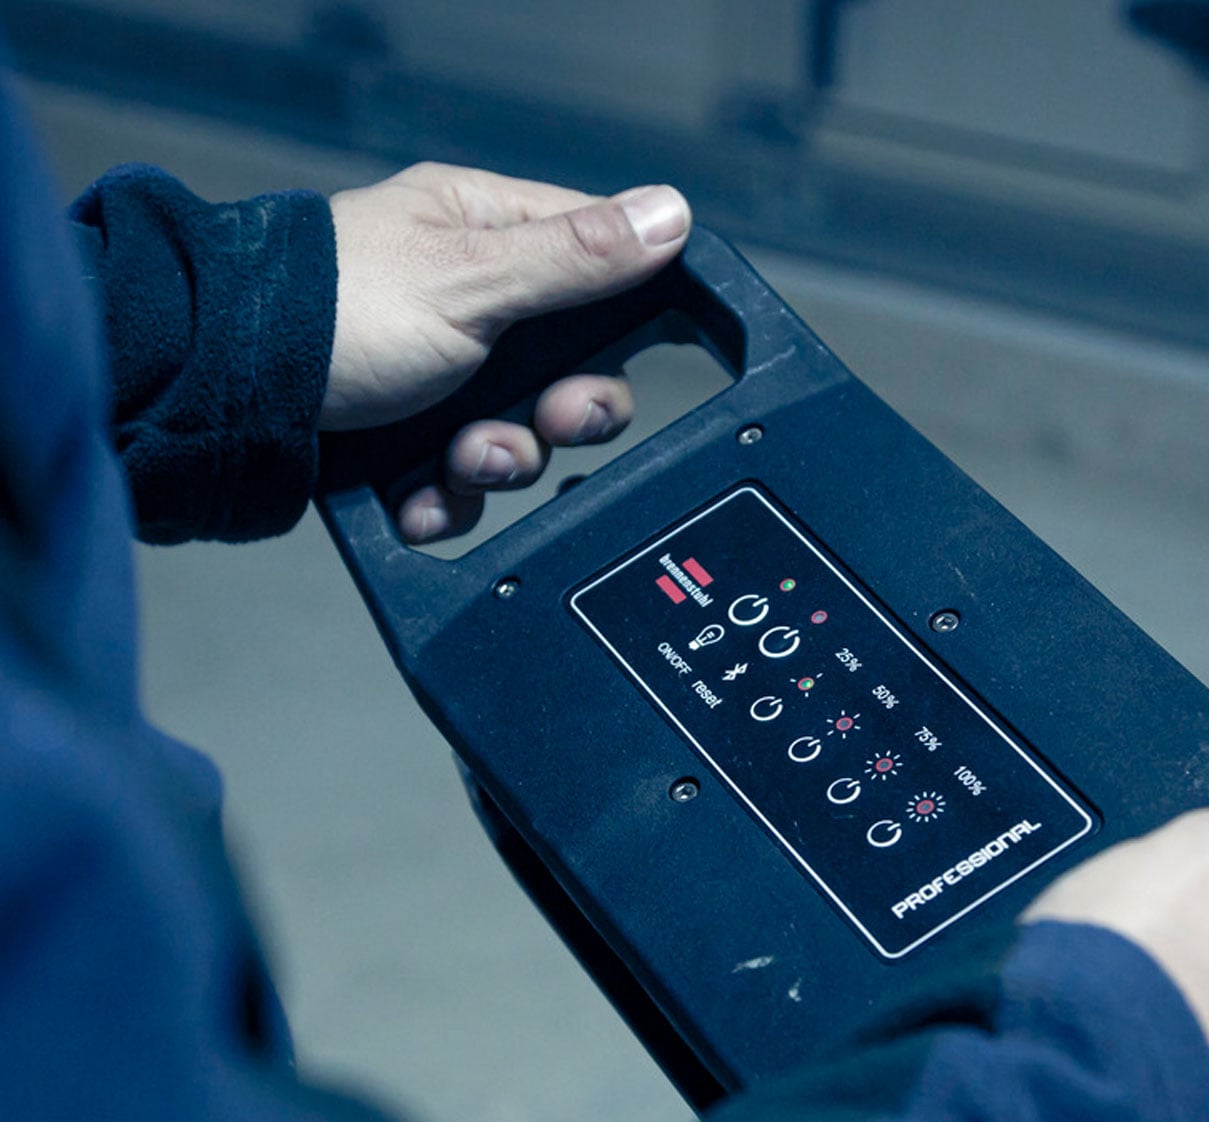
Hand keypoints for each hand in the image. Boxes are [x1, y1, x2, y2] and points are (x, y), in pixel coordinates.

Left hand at [321, 163, 690, 540]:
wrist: (217, 394)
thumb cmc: (331, 311)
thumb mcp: (468, 278)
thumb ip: (575, 258)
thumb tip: (671, 214)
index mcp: (483, 237)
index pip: (596, 266)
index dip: (623, 320)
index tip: (616, 359)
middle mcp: (465, 307)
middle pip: (568, 373)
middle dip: (560, 415)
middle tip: (546, 421)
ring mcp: (435, 381)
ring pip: (518, 441)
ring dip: (499, 464)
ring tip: (458, 460)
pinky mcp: (403, 445)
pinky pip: (459, 487)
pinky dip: (447, 501)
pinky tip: (422, 495)